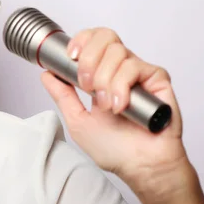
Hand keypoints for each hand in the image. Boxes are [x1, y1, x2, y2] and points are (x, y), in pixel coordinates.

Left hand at [40, 27, 187, 188]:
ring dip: (105, 80)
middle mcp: (121, 69)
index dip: (81, 41)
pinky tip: (121, 107)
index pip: (92, 40)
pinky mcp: (157, 79)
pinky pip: (134, 66)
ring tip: (107, 107)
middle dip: (88, 58)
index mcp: (102, 74)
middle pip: (105, 36)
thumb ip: (63, 95)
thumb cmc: (115, 149)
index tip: (69, 56)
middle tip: (86, 85)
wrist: (140, 167)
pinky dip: (121, 86)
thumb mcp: (78, 120)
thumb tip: (47, 74)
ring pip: (117, 52)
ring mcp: (139, 73)